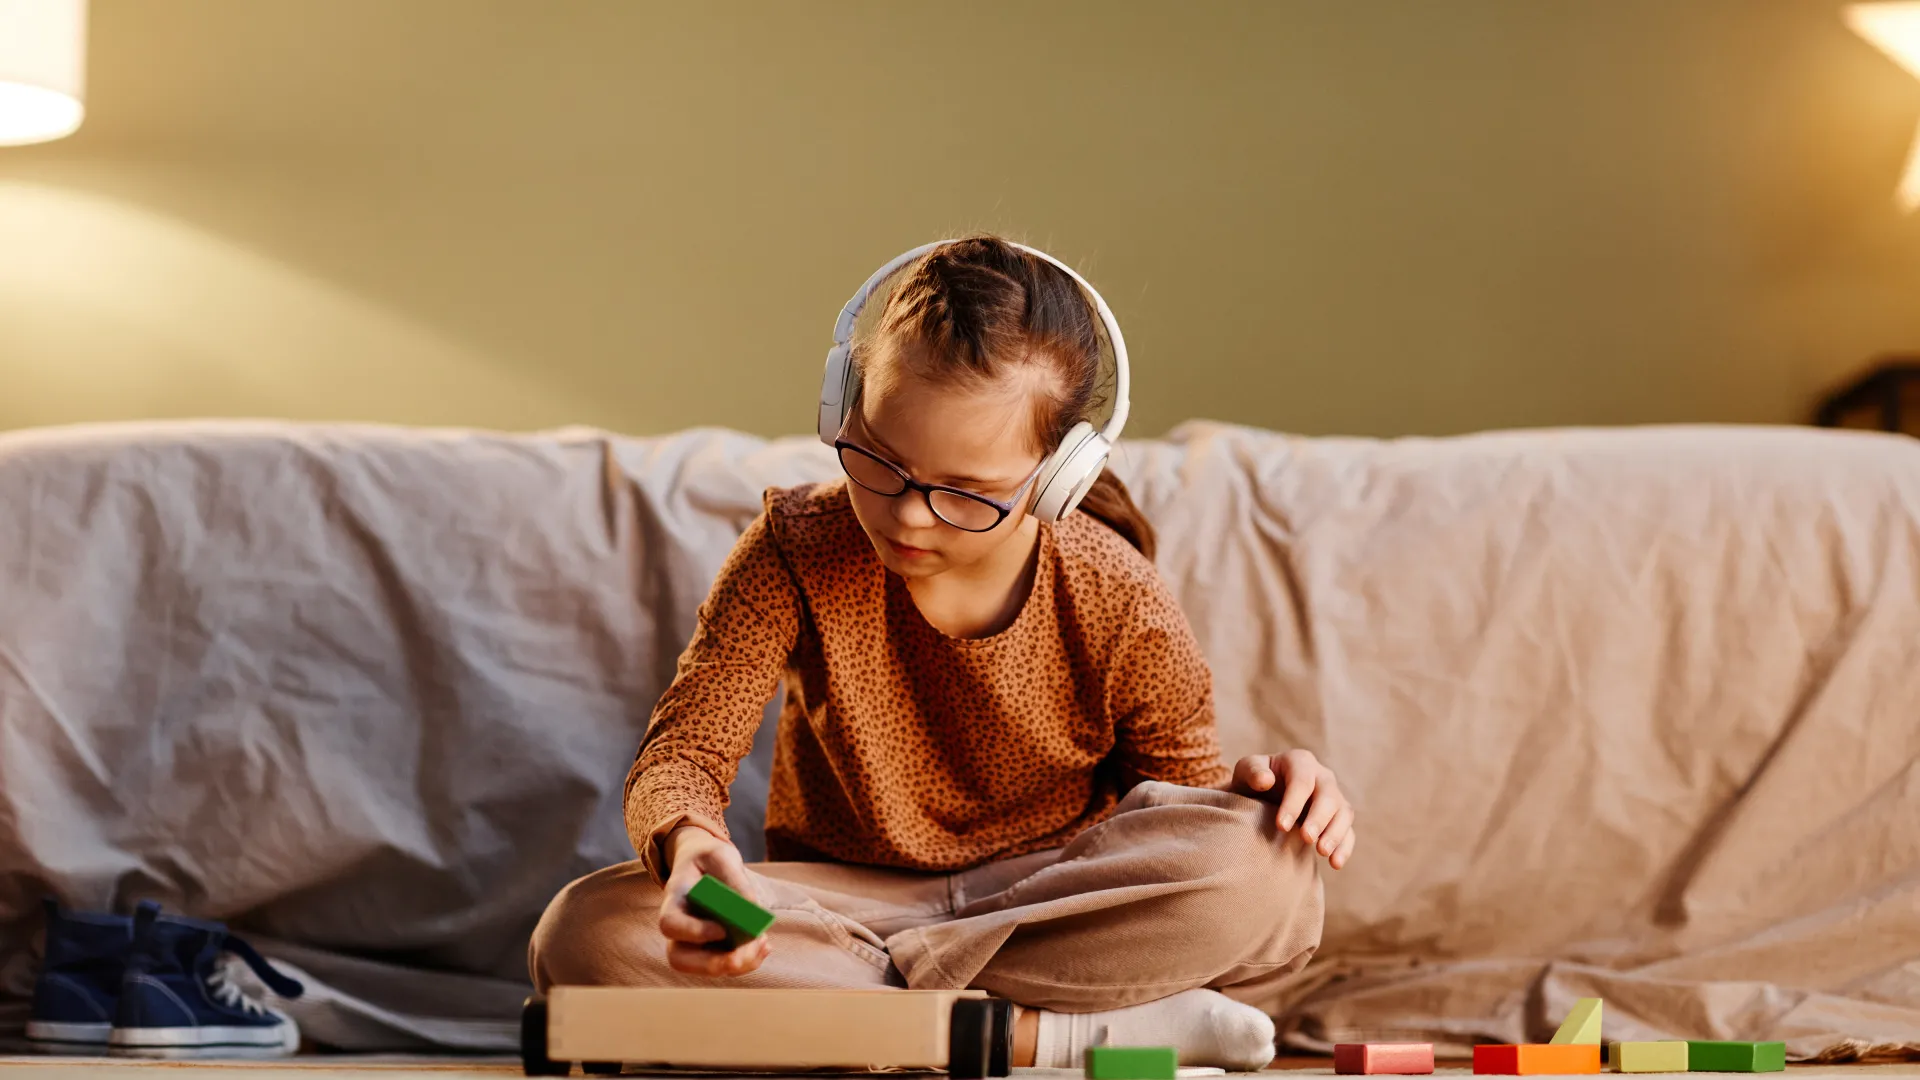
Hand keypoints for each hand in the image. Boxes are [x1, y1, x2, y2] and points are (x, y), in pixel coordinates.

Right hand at [659, 825, 771, 976]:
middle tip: (738, 958)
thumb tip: (753, 907)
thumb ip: (733, 877)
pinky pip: (725, 964)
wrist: (704, 864)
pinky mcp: (712, 948)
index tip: (721, 930)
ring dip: (736, 965)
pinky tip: (764, 945)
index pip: (670, 924)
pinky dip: (748, 960)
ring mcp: (692, 942)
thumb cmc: (708, 858)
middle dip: (712, 964)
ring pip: (705, 968)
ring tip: (762, 944)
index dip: (693, 932)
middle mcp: (678, 928)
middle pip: (679, 959)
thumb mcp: (719, 855)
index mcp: (673, 900)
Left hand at [1232, 749, 1356, 869]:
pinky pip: (1349, 831)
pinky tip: (1335, 863)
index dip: (1294, 803)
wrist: (1261, 797)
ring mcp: (1334, 797)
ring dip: (1336, 833)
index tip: (1281, 826)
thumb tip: (1266, 780)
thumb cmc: (1253, 782)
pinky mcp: (1339, 818)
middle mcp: (1322, 777)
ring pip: (1344, 813)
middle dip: (1318, 819)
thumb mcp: (1246, 772)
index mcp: (1300, 762)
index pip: (1302, 781)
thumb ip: (1251, 772)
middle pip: (1328, 796)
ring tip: (1322, 852)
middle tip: (1306, 839)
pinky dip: (1345, 847)